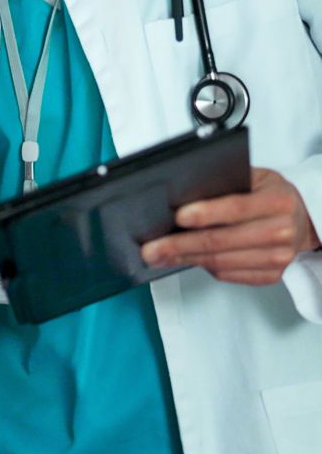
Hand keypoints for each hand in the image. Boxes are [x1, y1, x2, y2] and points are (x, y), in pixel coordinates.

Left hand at [141, 167, 320, 285]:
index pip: (235, 208)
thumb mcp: (254, 177)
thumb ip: (225, 182)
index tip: (176, 217)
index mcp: (277, 201)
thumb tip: (181, 192)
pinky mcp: (271, 275)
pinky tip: (183, 260)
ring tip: (158, 256)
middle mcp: (281, 231)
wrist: (303, 220)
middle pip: (220, 241)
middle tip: (150, 248)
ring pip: (220, 261)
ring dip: (184, 260)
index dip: (204, 214)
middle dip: (179, 246)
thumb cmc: (270, 195)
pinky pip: (228, 274)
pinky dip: (202, 266)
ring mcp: (278, 257)